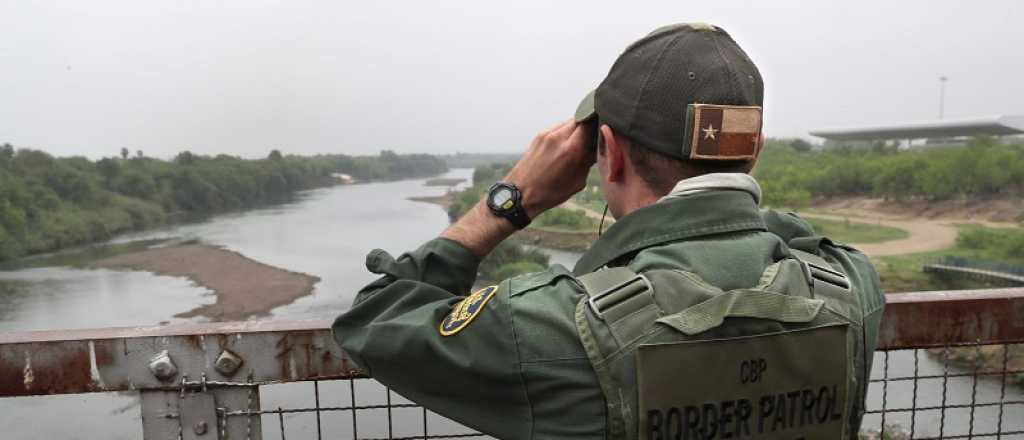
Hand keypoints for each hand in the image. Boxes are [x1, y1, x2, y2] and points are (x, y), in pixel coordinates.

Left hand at [439, 119, 594, 257]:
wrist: (521, 193)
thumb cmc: (550, 192)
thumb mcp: (578, 181)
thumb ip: (589, 160)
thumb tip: (598, 148)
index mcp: (571, 149)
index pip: (591, 124)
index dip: (599, 124)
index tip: (605, 130)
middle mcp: (558, 137)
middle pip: (581, 120)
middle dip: (589, 126)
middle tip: (594, 136)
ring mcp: (547, 135)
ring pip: (569, 122)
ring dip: (577, 129)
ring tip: (580, 142)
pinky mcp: (539, 136)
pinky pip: (558, 128)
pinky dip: (565, 133)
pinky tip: (567, 145)